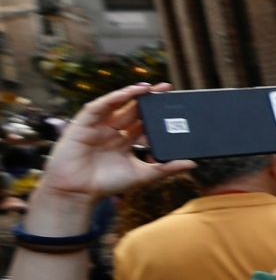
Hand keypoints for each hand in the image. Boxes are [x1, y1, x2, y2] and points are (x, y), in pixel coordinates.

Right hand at [36, 83, 189, 205]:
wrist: (78, 192)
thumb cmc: (107, 184)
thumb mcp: (142, 175)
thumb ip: (166, 169)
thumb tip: (193, 163)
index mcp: (125, 140)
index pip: (144, 122)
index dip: (158, 114)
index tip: (175, 105)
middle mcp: (112, 130)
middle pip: (133, 110)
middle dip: (149, 98)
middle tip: (167, 88)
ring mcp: (98, 126)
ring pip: (117, 105)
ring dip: (132, 94)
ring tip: (149, 87)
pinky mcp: (83, 124)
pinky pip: (98, 107)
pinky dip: (112, 99)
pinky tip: (126, 93)